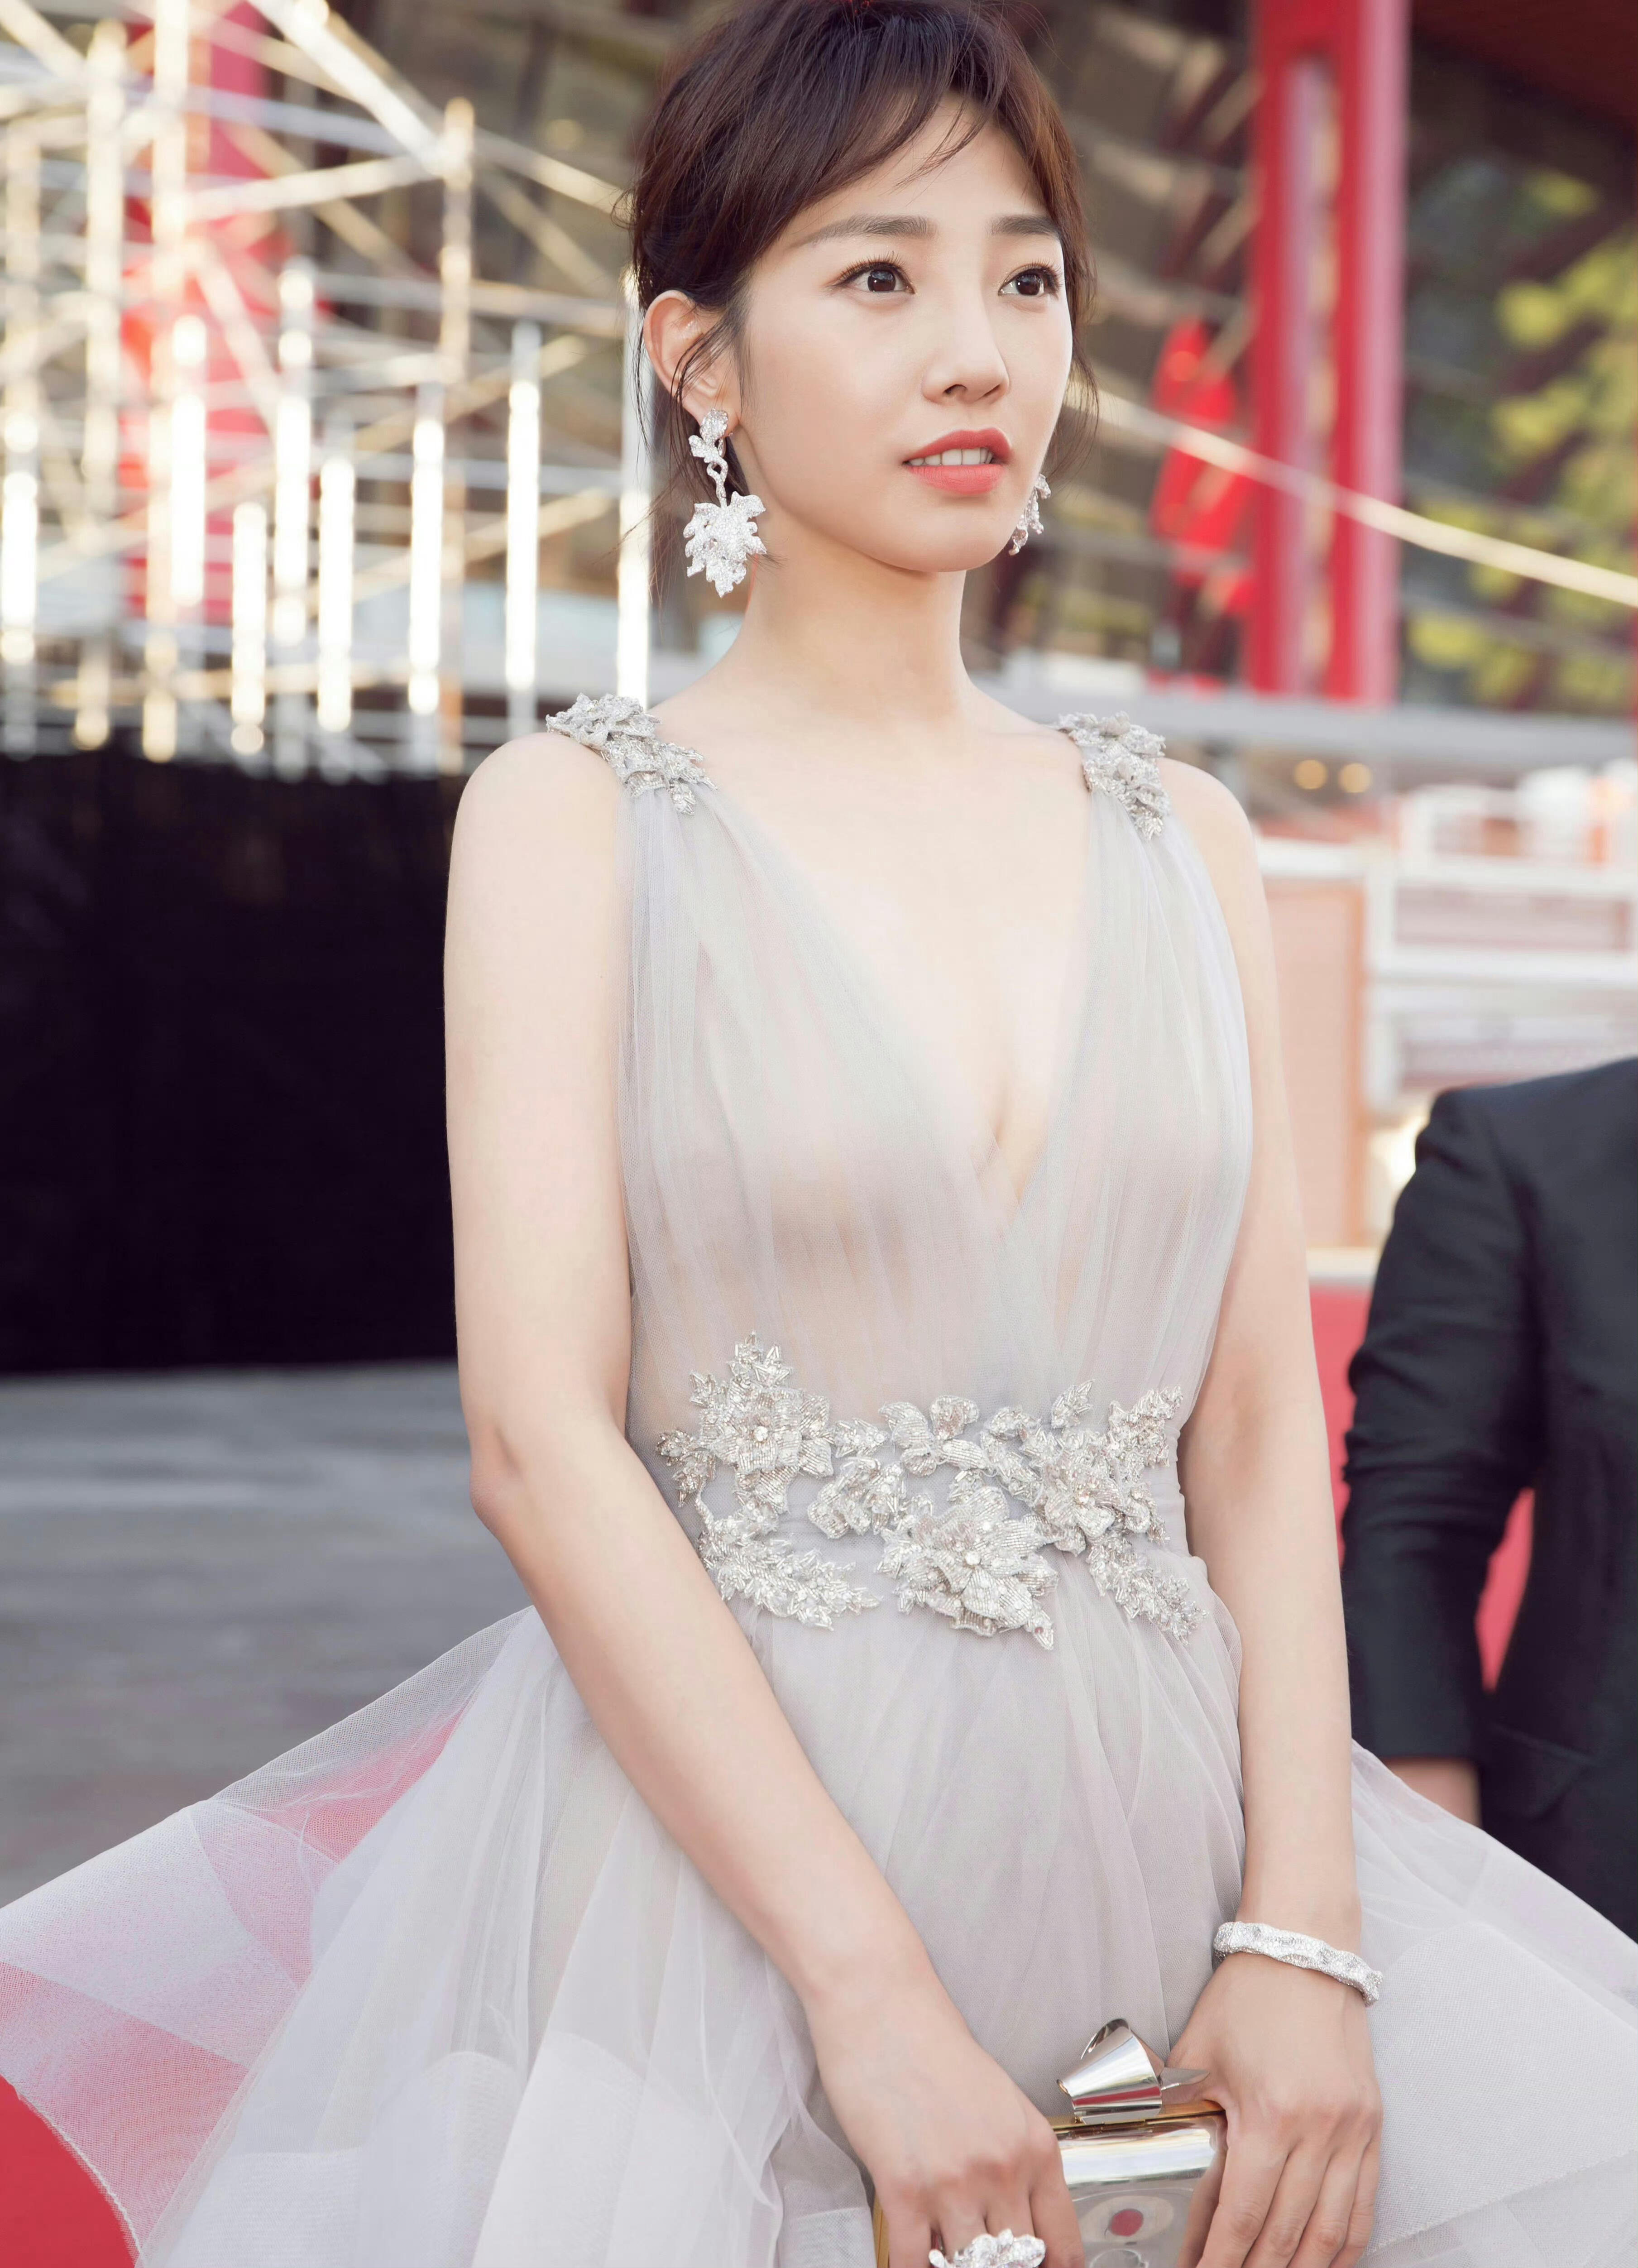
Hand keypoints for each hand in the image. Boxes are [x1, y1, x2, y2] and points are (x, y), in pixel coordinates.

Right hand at [804, 1960, 1082, 2267]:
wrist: (882, 2004)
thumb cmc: (933, 2046)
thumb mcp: (999, 2103)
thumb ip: (1014, 2164)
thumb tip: (1014, 2224)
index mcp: (1034, 2147)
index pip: (1063, 2247)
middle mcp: (1003, 2169)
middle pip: (1014, 2264)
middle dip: (996, 2266)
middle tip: (980, 2256)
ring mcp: (953, 2183)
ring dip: (954, 2264)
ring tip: (943, 2247)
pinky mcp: (902, 2188)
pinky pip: (915, 2263)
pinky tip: (912, 2257)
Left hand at [1173, 1950, 1380, 2267]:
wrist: (1303, 1949)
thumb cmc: (1246, 1997)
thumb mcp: (1198, 2053)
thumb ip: (1178, 2110)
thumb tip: (1151, 2153)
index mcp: (1270, 2113)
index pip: (1244, 2213)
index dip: (1221, 2258)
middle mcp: (1319, 2129)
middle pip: (1288, 2232)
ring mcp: (1353, 2129)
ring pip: (1332, 2229)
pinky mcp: (1372, 2123)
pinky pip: (1364, 2202)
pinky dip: (1347, 2244)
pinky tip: (1327, 2264)